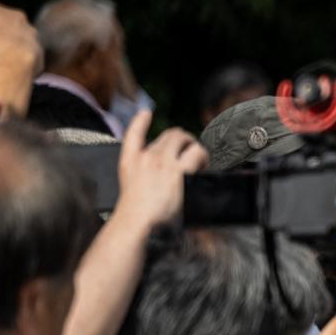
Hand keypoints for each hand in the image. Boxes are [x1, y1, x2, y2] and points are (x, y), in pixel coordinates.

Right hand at [112, 110, 204, 231]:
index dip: (140, 120)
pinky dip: (204, 158)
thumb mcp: (130, 187)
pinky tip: (205, 166)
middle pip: (171, 135)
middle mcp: (148, 156)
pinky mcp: (180, 172)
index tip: (146, 113)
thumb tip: (160, 170)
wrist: (136, 221)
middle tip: (192, 154)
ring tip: (201, 162)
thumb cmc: (135, 212)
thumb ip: (141, 172)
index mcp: (131, 160)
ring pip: (186, 140)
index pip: (134, 133)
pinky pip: (197, 154)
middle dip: (185, 140)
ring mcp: (164, 162)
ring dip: (196, 148)